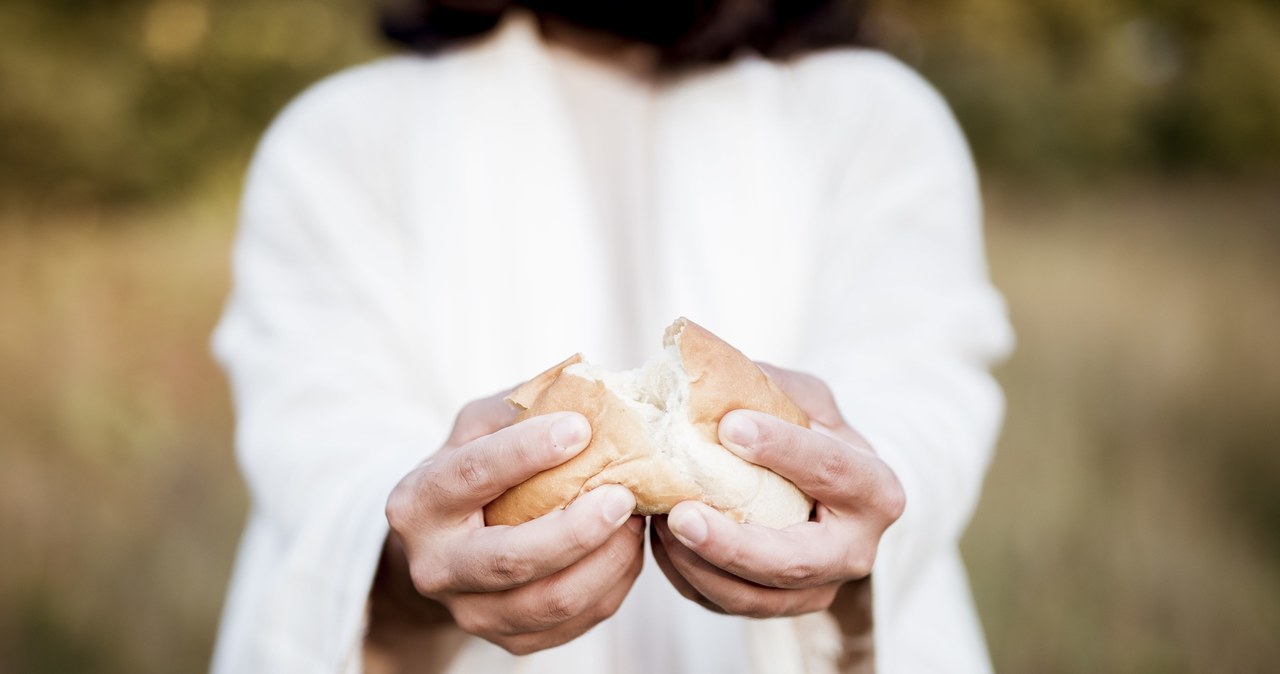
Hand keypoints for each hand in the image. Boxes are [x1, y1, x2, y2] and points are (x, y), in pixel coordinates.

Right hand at [378, 391, 644, 654]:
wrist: (449, 544)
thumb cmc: (475, 467)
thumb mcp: (482, 426)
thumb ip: (523, 407)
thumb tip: (590, 389)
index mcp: (419, 502)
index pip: (471, 475)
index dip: (526, 453)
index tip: (580, 429)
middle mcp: (435, 566)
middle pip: (511, 558)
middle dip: (576, 529)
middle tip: (624, 495)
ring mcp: (470, 613)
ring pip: (550, 601)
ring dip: (607, 560)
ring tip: (636, 518)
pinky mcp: (510, 641)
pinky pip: (574, 623)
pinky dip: (613, 585)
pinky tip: (627, 548)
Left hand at [649, 364, 904, 617]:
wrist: (825, 487)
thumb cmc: (811, 431)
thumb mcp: (805, 397)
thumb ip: (768, 386)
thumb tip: (704, 370)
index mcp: (874, 489)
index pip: (833, 471)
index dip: (784, 450)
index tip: (731, 427)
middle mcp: (854, 551)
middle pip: (793, 560)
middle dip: (733, 544)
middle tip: (680, 515)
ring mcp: (816, 588)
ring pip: (753, 597)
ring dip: (697, 564)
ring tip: (659, 521)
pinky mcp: (776, 607)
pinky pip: (724, 603)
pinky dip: (686, 575)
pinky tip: (660, 540)